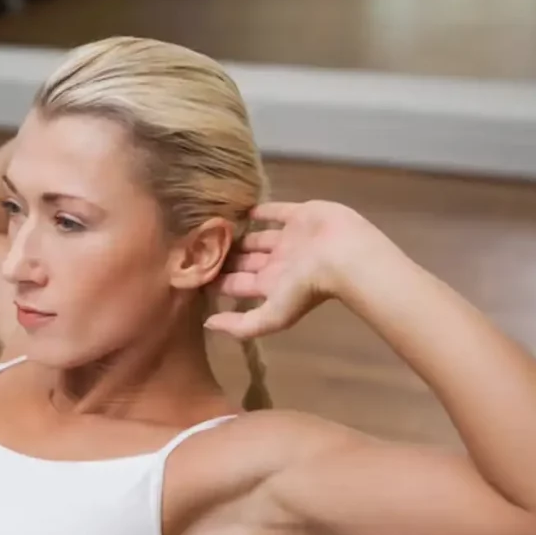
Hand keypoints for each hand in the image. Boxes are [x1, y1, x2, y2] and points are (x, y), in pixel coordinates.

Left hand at [205, 200, 396, 339]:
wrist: (343, 255)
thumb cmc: (307, 287)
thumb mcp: (273, 316)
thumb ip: (242, 325)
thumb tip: (207, 324)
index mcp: (270, 286)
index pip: (236, 284)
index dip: (217, 281)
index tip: (191, 271)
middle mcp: (278, 264)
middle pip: (244, 262)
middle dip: (225, 258)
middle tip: (197, 245)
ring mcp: (289, 240)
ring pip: (257, 238)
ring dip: (239, 235)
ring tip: (214, 226)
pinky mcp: (299, 216)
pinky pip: (275, 212)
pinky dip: (260, 211)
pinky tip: (241, 209)